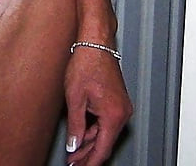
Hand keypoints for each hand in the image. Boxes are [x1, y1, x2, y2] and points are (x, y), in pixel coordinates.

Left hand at [63, 46, 132, 164]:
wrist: (95, 42)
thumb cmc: (86, 63)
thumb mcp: (75, 98)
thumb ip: (75, 125)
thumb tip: (74, 145)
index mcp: (113, 115)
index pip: (102, 149)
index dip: (89, 162)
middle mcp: (122, 112)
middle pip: (105, 142)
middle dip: (88, 155)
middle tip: (74, 163)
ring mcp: (121, 106)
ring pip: (105, 132)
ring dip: (90, 142)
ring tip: (75, 152)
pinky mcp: (117, 100)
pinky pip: (106, 121)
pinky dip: (94, 129)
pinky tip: (83, 134)